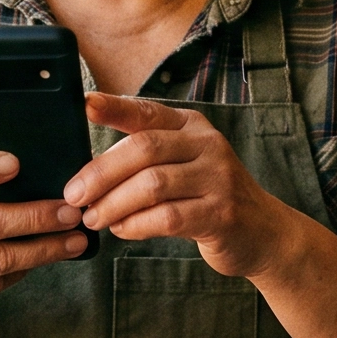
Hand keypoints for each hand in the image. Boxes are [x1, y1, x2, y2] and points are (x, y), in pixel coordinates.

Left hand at [64, 93, 292, 277]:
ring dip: (114, 203)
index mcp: (191, 126)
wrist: (262, 232)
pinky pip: (168, 217)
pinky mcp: (221, 214)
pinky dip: (136, 225)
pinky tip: (121, 230)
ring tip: (93, 219)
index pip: (147, 112)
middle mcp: (207, 145)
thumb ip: (144, 160)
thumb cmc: (207, 198)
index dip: (114, 107)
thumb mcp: (182, 165)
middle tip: (74, 195)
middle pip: (144, 149)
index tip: (84, 105)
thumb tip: (85, 171)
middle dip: (101, 172)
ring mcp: (218, 178)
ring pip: (153, 184)